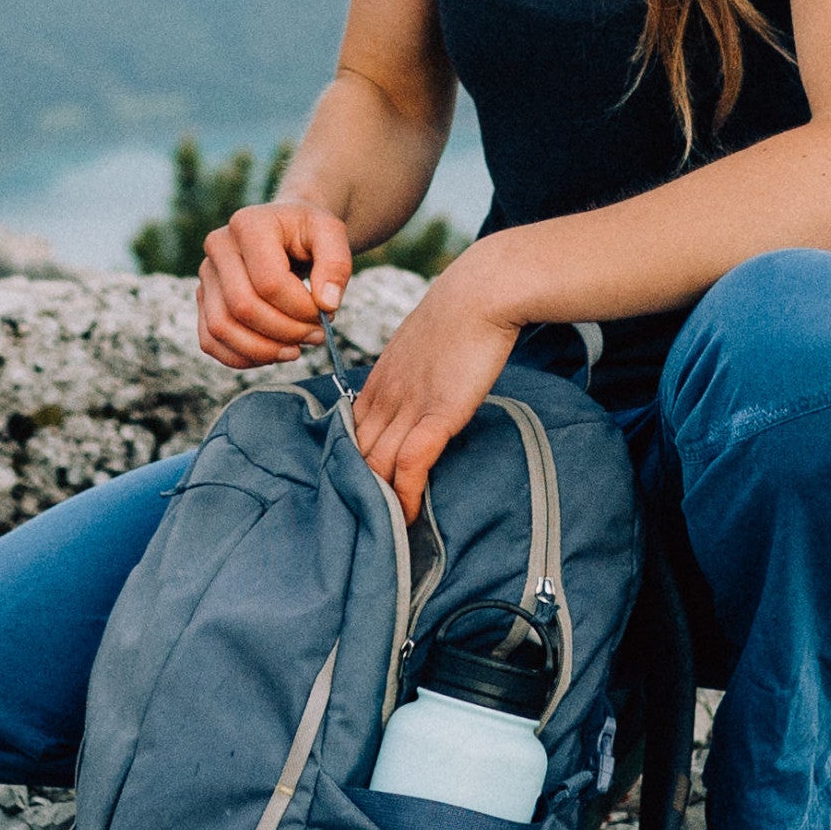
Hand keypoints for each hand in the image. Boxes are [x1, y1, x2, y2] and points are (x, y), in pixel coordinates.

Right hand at [199, 201, 353, 370]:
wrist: (285, 227)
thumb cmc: (307, 232)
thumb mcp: (331, 233)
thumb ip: (336, 264)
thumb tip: (326, 304)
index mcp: (248, 225)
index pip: (269, 282)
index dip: (301, 308)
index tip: (326, 312)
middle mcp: (219, 246)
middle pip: (243, 307)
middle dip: (286, 332)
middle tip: (316, 334)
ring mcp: (207, 274)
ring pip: (221, 328)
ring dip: (263, 350)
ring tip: (296, 349)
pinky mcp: (204, 298)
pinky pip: (210, 341)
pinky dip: (241, 358)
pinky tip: (272, 353)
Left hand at [350, 244, 520, 520]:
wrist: (481, 291)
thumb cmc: (459, 316)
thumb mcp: (422, 349)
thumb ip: (412, 377)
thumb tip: (419, 400)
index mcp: (378, 380)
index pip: (349, 433)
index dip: (350, 468)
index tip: (355, 495)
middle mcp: (384, 395)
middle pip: (355, 454)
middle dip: (356, 493)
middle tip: (363, 527)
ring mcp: (407, 404)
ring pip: (376, 464)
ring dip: (378, 503)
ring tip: (383, 538)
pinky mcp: (437, 413)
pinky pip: (410, 463)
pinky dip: (404, 495)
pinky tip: (408, 518)